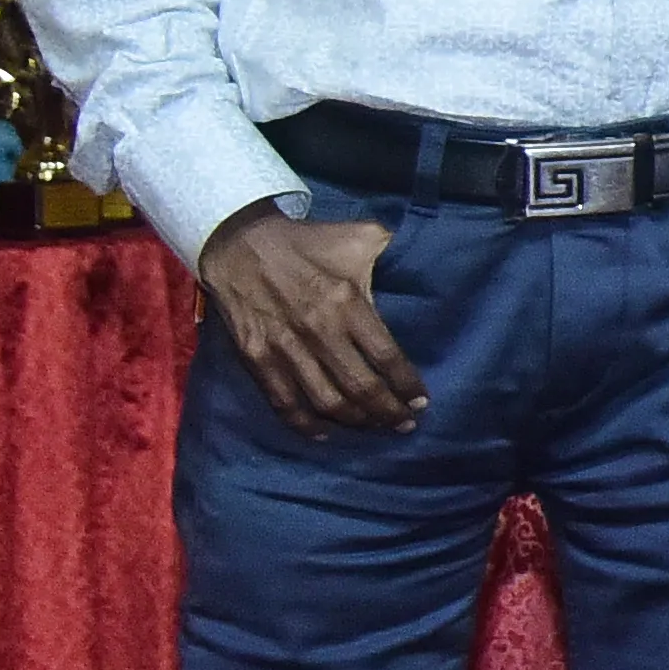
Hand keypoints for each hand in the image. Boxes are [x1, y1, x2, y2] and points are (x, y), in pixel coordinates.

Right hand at [195, 202, 426, 435]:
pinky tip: (324, 433)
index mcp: (346, 302)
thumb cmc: (307, 242)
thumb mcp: (357, 236)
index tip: (421, 400)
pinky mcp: (256, 358)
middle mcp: (318, 331)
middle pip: (361, 388)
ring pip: (326, 401)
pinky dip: (305, 424)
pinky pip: (283, 401)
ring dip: (355, 422)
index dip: (407, 385)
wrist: (240, 243)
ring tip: (375, 428)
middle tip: (405, 424)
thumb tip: (429, 257)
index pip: (386, 357)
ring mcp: (284, 348)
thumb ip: (392, 249)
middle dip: (388, 412)